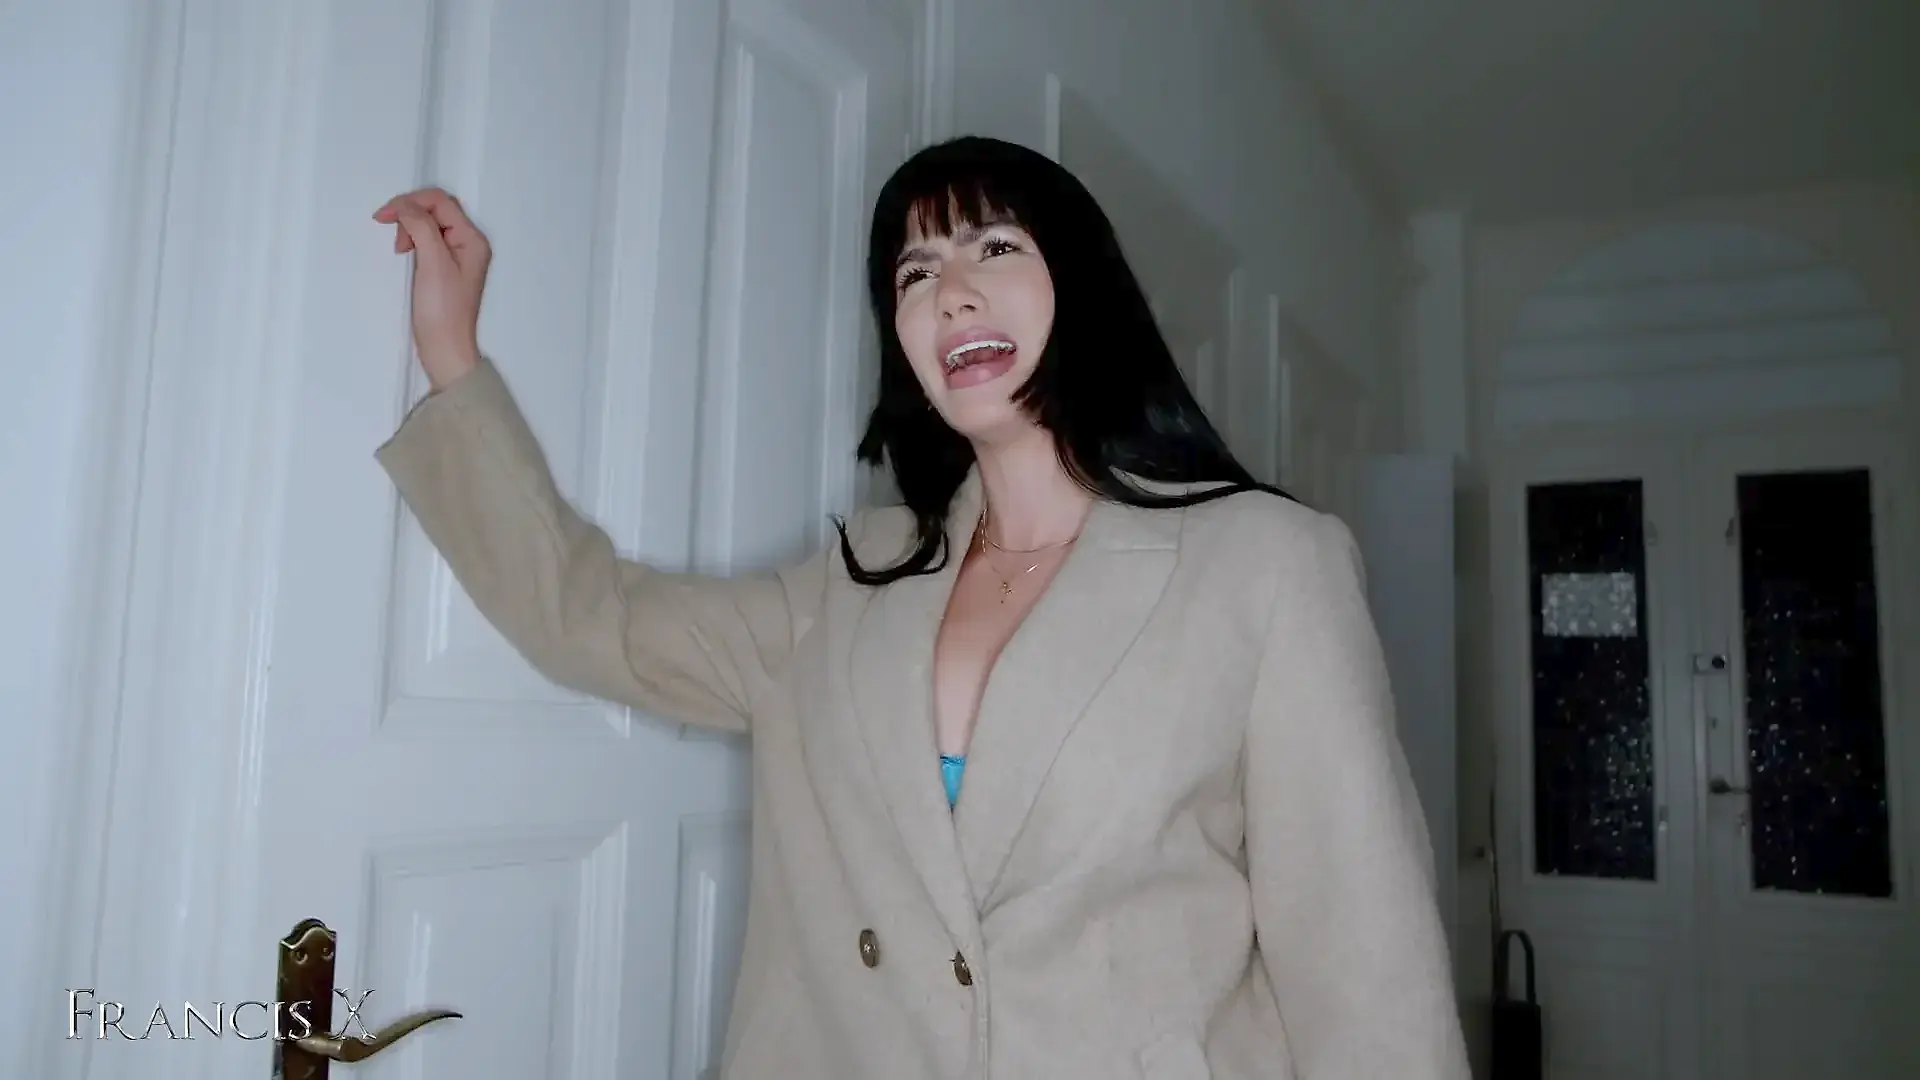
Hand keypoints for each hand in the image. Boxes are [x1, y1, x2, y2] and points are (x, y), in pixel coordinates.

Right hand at [372, 187, 490, 389]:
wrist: (444, 347)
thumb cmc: (441, 309)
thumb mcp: (432, 262)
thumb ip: (421, 227)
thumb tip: (405, 205)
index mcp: (472, 239)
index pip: (440, 202)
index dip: (410, 202)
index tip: (383, 217)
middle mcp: (469, 243)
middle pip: (436, 210)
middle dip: (410, 215)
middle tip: (393, 235)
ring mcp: (459, 255)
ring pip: (430, 224)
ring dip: (410, 228)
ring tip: (400, 249)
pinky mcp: (447, 267)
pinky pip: (429, 240)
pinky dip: (414, 240)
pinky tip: (406, 253)